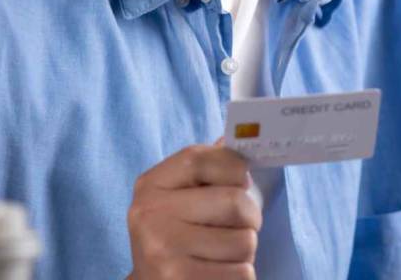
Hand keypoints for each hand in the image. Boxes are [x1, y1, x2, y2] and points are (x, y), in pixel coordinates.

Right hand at [126, 144, 260, 279]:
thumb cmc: (176, 236)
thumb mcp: (180, 197)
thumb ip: (207, 168)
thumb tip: (238, 135)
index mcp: (151, 185)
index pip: (205, 158)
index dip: (236, 169)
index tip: (241, 183)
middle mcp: (150, 215)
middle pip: (236, 202)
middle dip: (249, 218)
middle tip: (237, 227)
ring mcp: (163, 251)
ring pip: (245, 241)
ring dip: (245, 252)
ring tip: (223, 254)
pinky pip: (242, 274)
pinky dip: (241, 275)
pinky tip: (220, 273)